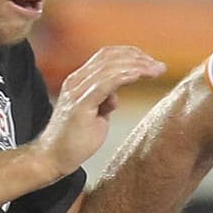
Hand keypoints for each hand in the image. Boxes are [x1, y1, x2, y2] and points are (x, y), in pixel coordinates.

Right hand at [32, 46, 164, 177]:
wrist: (53, 157)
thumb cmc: (74, 139)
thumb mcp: (95, 115)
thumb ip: (104, 101)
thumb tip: (114, 96)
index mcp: (79, 80)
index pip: (106, 56)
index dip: (131, 55)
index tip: (151, 63)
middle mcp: (76, 81)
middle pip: (110, 57)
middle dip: (138, 58)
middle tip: (159, 66)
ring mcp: (77, 91)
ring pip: (110, 67)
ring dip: (137, 66)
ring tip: (155, 70)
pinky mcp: (80, 105)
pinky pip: (105, 83)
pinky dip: (124, 76)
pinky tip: (139, 75)